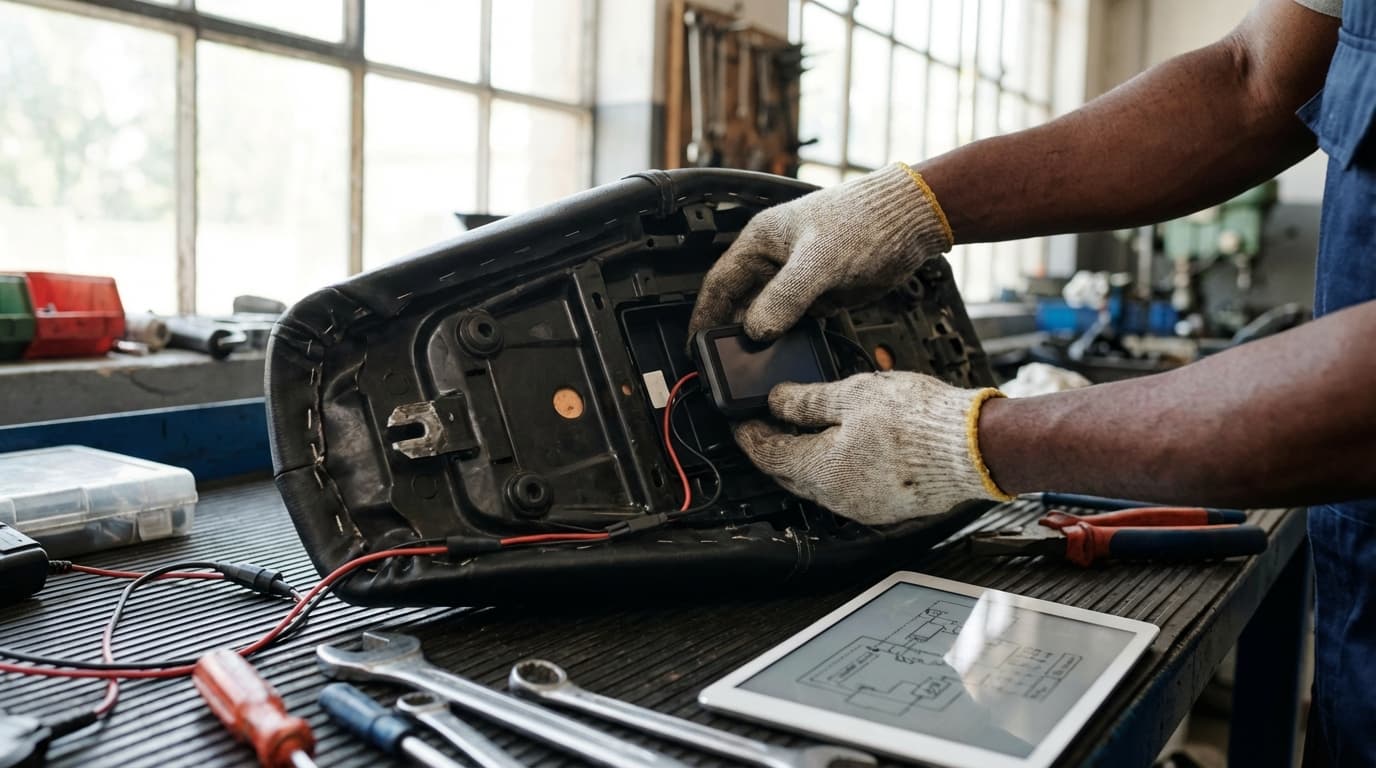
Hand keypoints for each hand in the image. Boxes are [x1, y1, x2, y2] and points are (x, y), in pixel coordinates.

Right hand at [688, 163, 952, 340]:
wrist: (910, 221)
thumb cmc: (864, 221)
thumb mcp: (819, 260)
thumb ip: (786, 296)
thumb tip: (757, 330)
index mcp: (761, 242)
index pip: (719, 284)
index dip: (703, 315)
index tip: (695, 345)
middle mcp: (774, 262)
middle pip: (740, 305)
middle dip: (731, 334)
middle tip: (725, 366)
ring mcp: (797, 281)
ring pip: (768, 318)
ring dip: (762, 341)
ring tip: (754, 369)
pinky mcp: (820, 296)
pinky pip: (795, 325)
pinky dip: (790, 341)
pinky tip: (787, 358)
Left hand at [734, 372, 1010, 524]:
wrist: (975, 447)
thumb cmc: (919, 421)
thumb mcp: (853, 394)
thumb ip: (806, 401)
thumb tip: (776, 401)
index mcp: (821, 470)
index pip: (767, 455)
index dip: (749, 436)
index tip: (741, 421)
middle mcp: (838, 498)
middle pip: (790, 475)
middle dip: (775, 450)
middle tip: (767, 425)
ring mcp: (864, 507)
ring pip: (820, 485)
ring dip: (808, 461)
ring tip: (808, 431)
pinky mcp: (889, 508)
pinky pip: (850, 490)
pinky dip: (839, 470)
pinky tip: (849, 450)